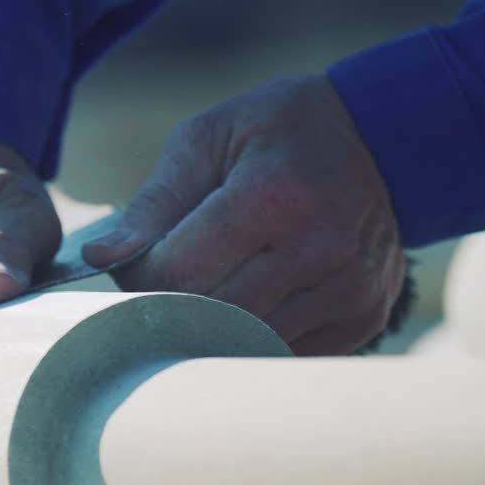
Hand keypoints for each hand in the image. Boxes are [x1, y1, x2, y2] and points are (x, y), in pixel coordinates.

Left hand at [83, 75, 405, 354]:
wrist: (387, 137)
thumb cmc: (278, 131)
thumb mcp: (207, 140)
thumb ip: (152, 204)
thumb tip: (97, 258)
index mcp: (272, 197)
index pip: (179, 276)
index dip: (139, 280)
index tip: (135, 266)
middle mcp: (318, 248)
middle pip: (212, 317)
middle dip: (169, 309)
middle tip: (158, 286)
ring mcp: (348, 289)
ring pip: (248, 343)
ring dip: (210, 329)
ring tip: (201, 294)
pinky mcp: (364, 317)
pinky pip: (287, 353)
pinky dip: (254, 339)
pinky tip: (247, 305)